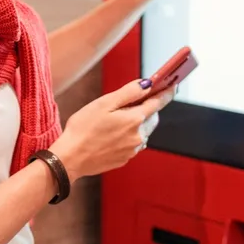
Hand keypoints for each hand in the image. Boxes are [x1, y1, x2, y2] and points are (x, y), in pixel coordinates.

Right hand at [49, 79, 175, 178]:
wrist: (70, 159)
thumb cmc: (83, 128)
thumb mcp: (104, 103)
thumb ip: (129, 92)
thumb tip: (147, 84)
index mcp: (134, 119)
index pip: (157, 103)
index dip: (166, 92)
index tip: (173, 85)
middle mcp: (138, 136)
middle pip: (151, 118)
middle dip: (148, 108)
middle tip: (133, 101)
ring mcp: (132, 150)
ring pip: (143, 131)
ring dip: (137, 123)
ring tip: (115, 120)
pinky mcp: (125, 159)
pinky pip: (134, 143)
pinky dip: (129, 136)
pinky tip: (112, 134)